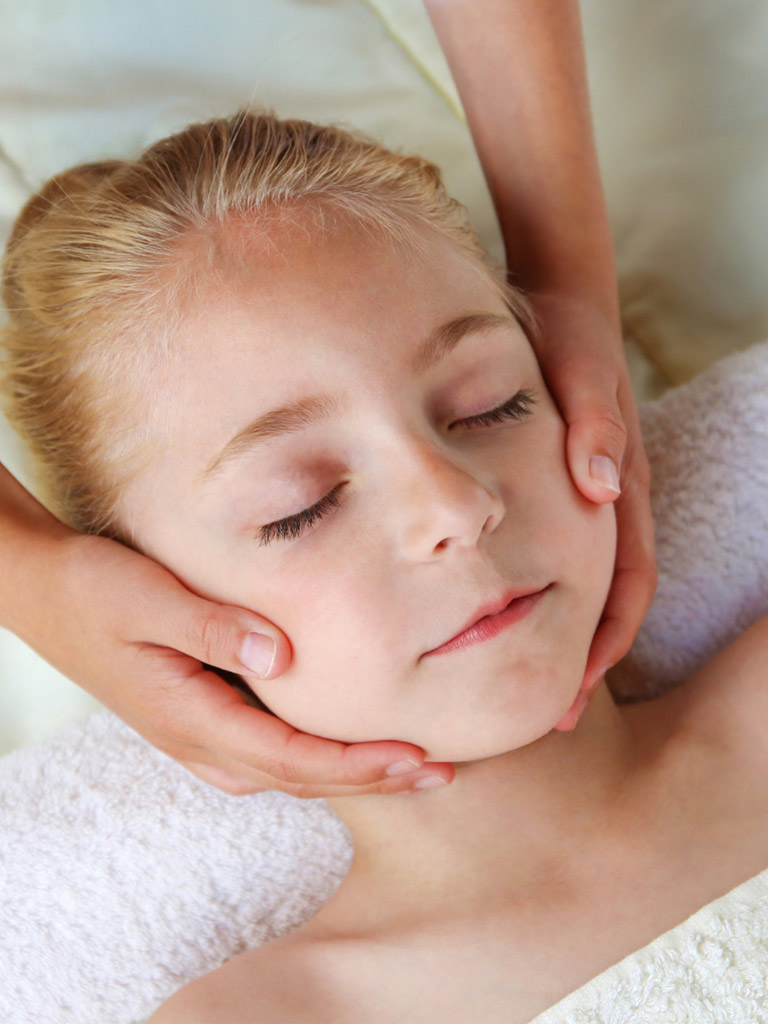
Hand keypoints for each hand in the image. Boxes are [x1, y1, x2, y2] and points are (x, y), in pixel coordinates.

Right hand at [4, 509, 452, 794]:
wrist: (41, 590)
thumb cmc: (91, 588)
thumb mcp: (147, 598)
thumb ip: (214, 628)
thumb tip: (284, 656)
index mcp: (189, 715)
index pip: (291, 756)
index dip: (357, 763)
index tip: (416, 759)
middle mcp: (195, 738)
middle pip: (297, 778)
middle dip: (370, 781)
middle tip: (439, 774)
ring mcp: (192, 734)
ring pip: (282, 774)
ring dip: (346, 775)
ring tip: (406, 769)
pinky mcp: (193, 717)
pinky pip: (264, 756)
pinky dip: (312, 760)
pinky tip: (338, 749)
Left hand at [526, 295, 656, 731]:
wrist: (561, 300)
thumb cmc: (570, 339)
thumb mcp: (582, 372)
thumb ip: (593, 424)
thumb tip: (598, 488)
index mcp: (620, 490)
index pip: (628, 586)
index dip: (607, 643)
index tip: (574, 693)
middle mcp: (608, 504)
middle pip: (608, 602)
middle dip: (585, 660)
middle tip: (550, 717)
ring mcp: (586, 499)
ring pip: (582, 586)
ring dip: (561, 636)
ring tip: (524, 684)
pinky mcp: (559, 488)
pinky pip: (558, 557)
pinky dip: (543, 596)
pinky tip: (504, 617)